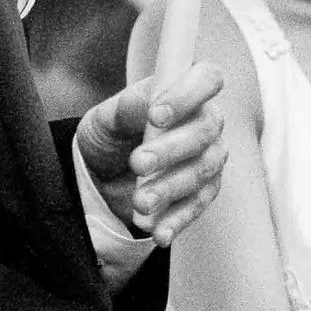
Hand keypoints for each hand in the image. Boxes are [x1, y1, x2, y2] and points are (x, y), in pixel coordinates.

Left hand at [75, 60, 224, 246]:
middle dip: (171, 149)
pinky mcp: (202, 193)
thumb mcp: (108, 118)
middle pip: (205, 132)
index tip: (156, 115)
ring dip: (170, 187)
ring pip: (203, 171)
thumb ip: (129, 105)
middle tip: (137, 162)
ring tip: (139, 201)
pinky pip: (197, 206)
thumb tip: (151, 99)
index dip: (188, 94)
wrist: (101, 177)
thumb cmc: (110, 136)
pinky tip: (157, 231)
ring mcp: (208, 159)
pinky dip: (177, 220)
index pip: (207, 78)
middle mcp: (205, 123)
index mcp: (186, 92)